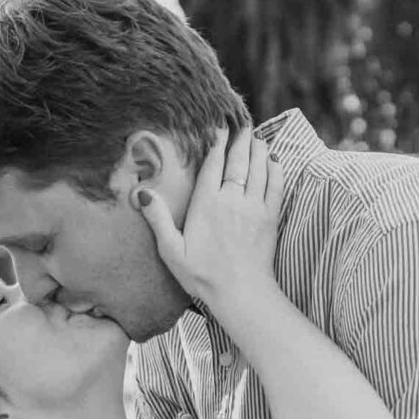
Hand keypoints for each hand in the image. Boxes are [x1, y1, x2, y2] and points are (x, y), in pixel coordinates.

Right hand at [138, 127, 280, 313]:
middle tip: (242, 123)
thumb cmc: (202, 276)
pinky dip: (276, 168)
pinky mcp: (271, 218)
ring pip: (259, 168)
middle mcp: (232, 200)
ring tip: (257, 136)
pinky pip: (276, 184)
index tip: (220, 127)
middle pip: (239, 160)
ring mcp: (255, 207)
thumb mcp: (171, 251)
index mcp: (206, 204)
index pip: (213, 164)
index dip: (217, 143)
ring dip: (259, 149)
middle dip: (241, 139)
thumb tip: (142, 192)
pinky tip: (275, 159)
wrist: (241, 294)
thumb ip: (158, 219)